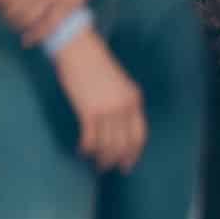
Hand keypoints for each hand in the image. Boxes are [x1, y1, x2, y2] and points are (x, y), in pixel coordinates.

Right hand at [52, 28, 148, 172]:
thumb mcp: (119, 85)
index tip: (128, 164)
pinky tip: (82, 151)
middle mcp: (124, 106)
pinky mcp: (88, 110)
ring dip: (101, 158)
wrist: (79, 49)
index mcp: (134, 100)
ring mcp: (107, 109)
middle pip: (124, 144)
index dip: (134, 153)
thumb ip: (123, 104)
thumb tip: (119, 129)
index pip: (140, 135)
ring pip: (107, 144)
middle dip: (117, 160)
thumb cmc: (96, 66)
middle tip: (109, 169)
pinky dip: (87, 148)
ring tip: (95, 163)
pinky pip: (90, 138)